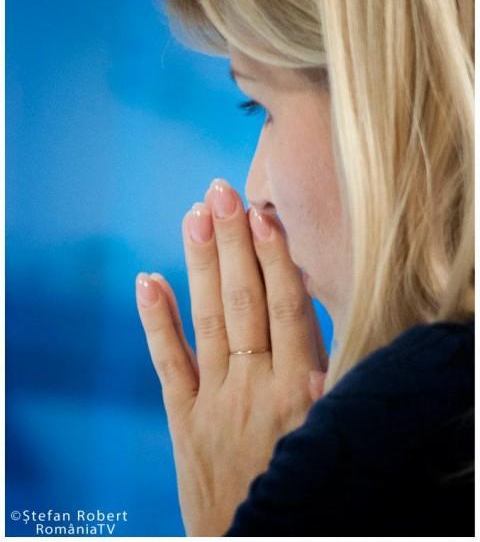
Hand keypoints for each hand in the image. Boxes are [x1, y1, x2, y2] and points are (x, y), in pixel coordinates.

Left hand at [135, 178, 328, 535]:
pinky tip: (147, 279)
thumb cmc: (309, 486)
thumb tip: (309, 316)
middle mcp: (254, 388)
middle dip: (233, 243)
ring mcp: (214, 402)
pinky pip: (168, 362)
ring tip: (194, 214)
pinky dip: (156, 320)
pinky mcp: (184, 419)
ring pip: (206, 320)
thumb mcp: (332, 432)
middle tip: (222, 191)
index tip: (264, 214)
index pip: (286, 308)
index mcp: (300, 390)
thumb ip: (325, 377)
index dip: (274, 258)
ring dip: (199, 265)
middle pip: (243, 302)